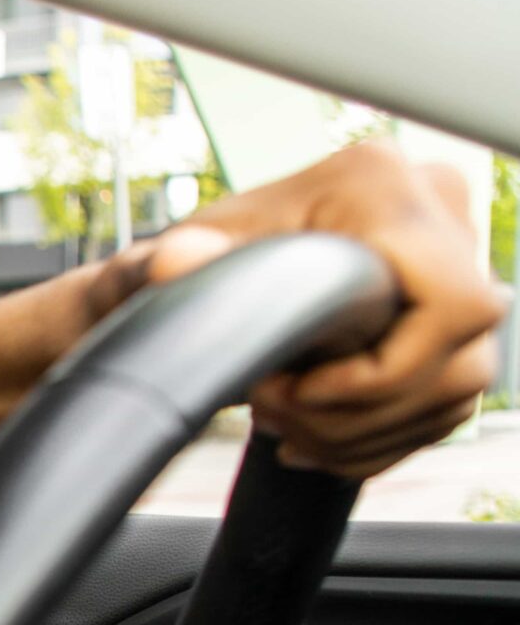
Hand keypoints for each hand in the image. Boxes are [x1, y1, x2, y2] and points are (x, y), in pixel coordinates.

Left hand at [0, 140, 507, 477]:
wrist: (189, 287)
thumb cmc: (183, 269)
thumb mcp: (166, 263)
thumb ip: (168, 262)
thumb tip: (174, 260)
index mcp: (379, 184)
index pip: (451, 302)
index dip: (379, 371)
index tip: (295, 388)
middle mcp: (435, 214)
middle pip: (458, 358)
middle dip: (359, 412)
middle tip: (275, 409)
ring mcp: (452, 269)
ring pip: (455, 391)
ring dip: (362, 432)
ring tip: (284, 422)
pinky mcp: (447, 324)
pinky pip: (446, 407)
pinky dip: (375, 439)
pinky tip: (312, 435)